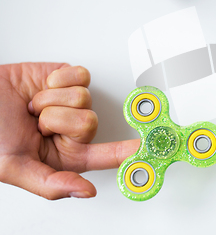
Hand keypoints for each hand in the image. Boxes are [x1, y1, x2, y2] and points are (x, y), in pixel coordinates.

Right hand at [0, 63, 138, 199]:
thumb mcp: (13, 167)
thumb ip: (51, 183)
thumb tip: (86, 191)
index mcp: (65, 155)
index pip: (104, 156)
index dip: (127, 154)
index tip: (149, 152)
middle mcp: (72, 129)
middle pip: (90, 123)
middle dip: (56, 121)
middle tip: (36, 123)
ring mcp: (71, 102)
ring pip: (84, 99)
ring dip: (50, 101)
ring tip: (32, 107)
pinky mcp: (67, 78)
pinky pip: (79, 76)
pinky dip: (55, 81)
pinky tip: (40, 88)